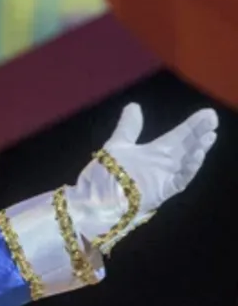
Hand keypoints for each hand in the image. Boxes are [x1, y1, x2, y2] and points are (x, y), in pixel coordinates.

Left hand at [69, 103, 218, 245]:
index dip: (192, 125)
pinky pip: (180, 180)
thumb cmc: (104, 176)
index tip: (207, 113)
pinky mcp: (161, 192)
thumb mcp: (117, 146)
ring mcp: (163, 179)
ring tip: (209, 136)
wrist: (92, 200)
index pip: (178, 136)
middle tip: (213, 120)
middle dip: (200, 134)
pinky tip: (196, 155)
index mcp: (154, 153)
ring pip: (187, 163)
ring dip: (198, 150)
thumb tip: (134, 106)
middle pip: (186, 147)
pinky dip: (189, 169)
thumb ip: (128, 127)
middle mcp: (162, 165)